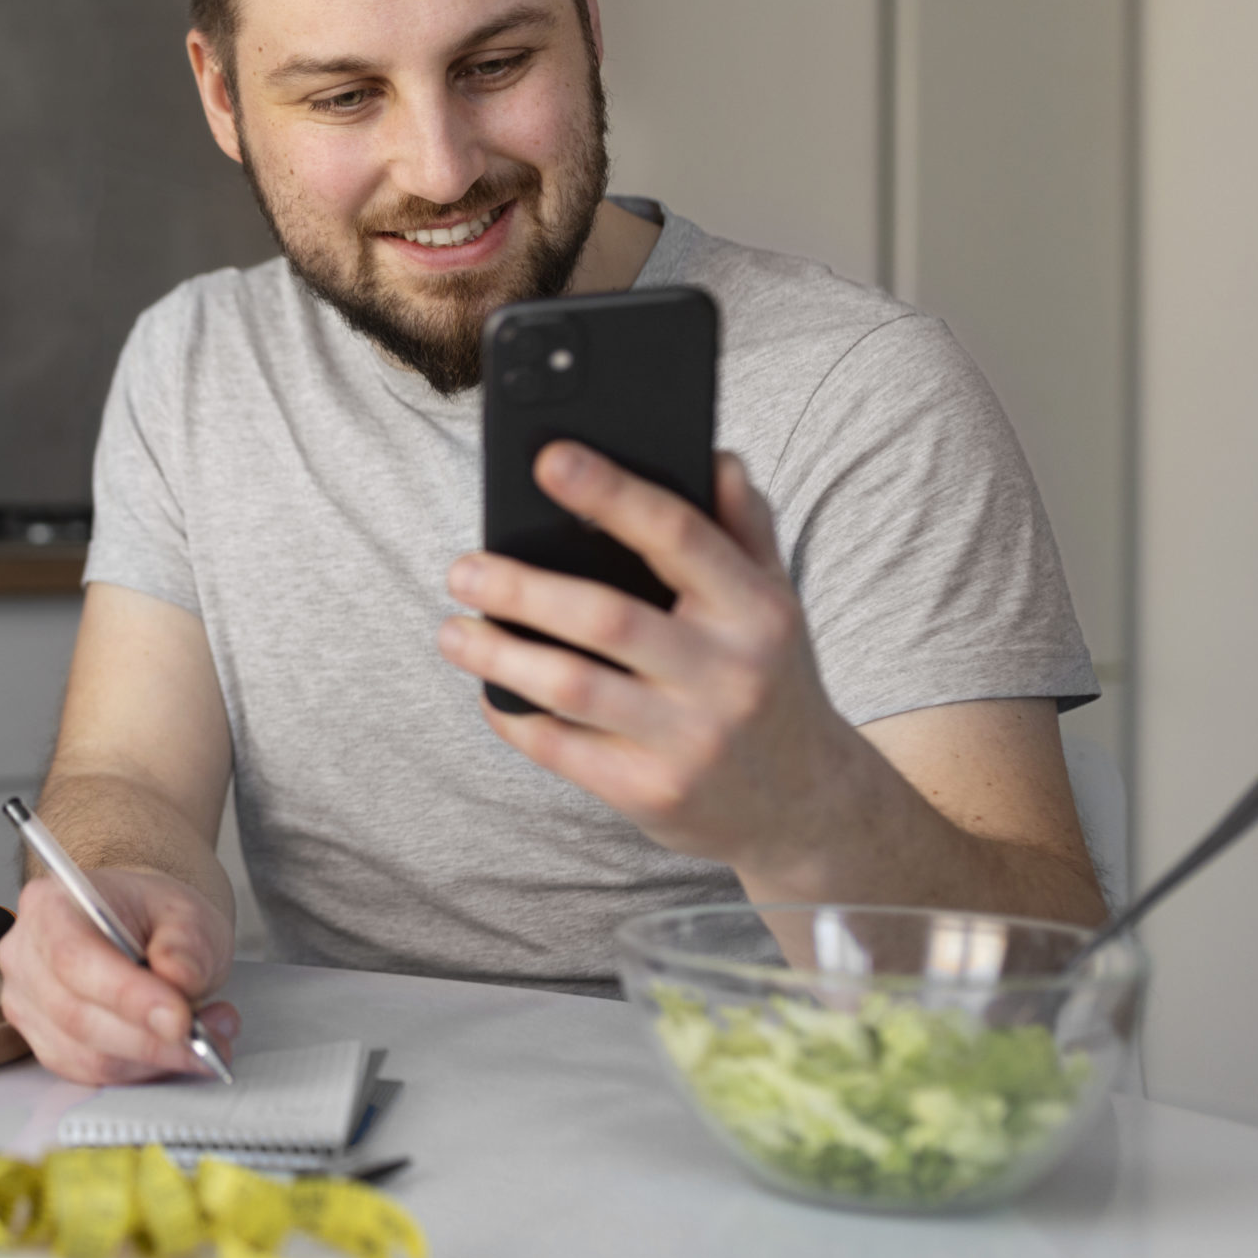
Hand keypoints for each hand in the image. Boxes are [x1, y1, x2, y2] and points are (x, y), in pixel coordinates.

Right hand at [0, 867, 239, 1084]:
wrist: (138, 931)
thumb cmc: (151, 916)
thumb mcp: (185, 912)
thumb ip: (186, 943)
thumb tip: (178, 978)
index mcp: (50, 904)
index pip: (74, 957)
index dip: (126, 995)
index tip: (178, 1018)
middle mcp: (26, 956)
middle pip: (76, 1014)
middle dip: (150, 1038)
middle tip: (206, 1038)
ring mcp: (28, 1005)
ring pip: (86, 1054)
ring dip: (153, 1058)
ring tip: (205, 1036)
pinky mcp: (46, 1044)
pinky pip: (92, 1074)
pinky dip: (141, 1070)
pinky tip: (175, 1049)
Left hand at [435, 442, 864, 878]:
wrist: (804, 804)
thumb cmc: (769, 680)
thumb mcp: (775, 602)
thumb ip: (743, 525)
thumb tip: (711, 454)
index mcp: (757, 610)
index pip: (678, 535)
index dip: (611, 492)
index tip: (549, 459)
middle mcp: (728, 673)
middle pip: (606, 617)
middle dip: (521, 590)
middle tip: (462, 570)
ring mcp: (691, 739)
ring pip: (572, 686)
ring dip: (497, 656)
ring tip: (452, 632)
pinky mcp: (652, 792)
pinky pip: (561, 750)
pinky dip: (513, 716)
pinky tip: (489, 692)